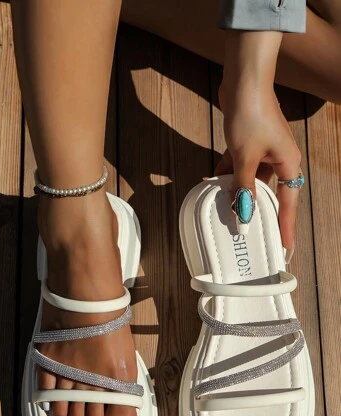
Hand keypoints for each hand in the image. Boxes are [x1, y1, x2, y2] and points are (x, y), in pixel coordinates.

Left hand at [216, 31, 301, 255]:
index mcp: (288, 164)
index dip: (286, 226)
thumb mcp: (245, 157)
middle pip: (269, 193)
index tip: (285, 247)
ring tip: (226, 211)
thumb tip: (244, 215)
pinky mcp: (247, 142)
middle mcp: (279, 159)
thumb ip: (243, 188)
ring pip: (250, 179)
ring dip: (237, 191)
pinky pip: (239, 165)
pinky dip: (227, 174)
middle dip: (256, 210)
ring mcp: (263, 150)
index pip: (288, 203)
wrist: (243, 80)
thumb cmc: (251, 116)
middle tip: (249, 232)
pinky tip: (213, 183)